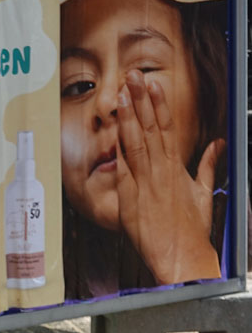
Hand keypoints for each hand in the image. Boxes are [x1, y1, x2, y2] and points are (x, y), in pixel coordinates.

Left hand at [116, 69, 223, 284]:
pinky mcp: (132, 199)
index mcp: (177, 168)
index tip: (153, 84)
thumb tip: (218, 144)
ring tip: (122, 92)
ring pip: (136, 142)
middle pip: (150, 128)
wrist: (182, 256)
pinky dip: (119, 148)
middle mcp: (162, 171)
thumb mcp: (204, 193)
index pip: (167, 128)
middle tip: (133, 76)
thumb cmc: (191, 230)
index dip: (158, 105)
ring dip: (128, 116)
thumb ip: (208, 165)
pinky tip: (114, 129)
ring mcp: (146, 183)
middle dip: (141, 100)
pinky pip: (123, 168)